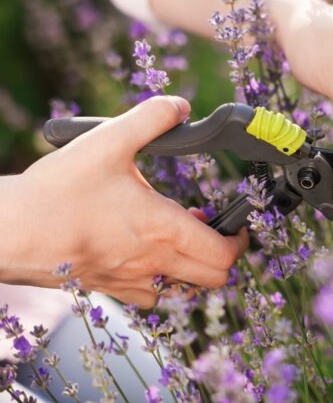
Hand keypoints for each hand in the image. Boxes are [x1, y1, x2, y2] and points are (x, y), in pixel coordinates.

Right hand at [0, 96, 247, 307]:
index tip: (238, 225)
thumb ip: (150, 119)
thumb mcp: (108, 142)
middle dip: (223, 255)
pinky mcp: (108, 289)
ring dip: (193, 267)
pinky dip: (161, 280)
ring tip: (178, 237)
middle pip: (214, 278)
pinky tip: (146, 254)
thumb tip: (180, 106)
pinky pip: (150, 296)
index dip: (240, 241)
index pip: (225, 254)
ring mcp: (131, 281)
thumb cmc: (56, 193)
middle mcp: (154, 262)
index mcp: (164, 229)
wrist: (8, 232)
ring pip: (183, 290)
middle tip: (212, 228)